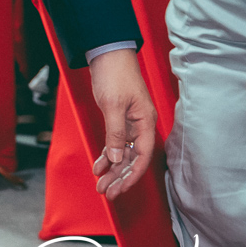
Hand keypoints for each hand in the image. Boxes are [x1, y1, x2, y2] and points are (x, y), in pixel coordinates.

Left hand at [88, 48, 156, 199]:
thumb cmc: (114, 75)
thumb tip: (118, 159)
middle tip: (105, 192)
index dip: (131, 175)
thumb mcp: (113, 105)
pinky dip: (107, 154)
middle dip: (119, 177)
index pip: (142, 157)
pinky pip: (116, 142)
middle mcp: (141, 125)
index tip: (119, 189)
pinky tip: (99, 166)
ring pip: (123, 153)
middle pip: (133, 159)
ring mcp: (130, 123)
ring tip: (101, 185)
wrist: (107, 53)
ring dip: (112, 169)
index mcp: (146, 122)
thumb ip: (116, 134)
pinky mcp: (119, 119)